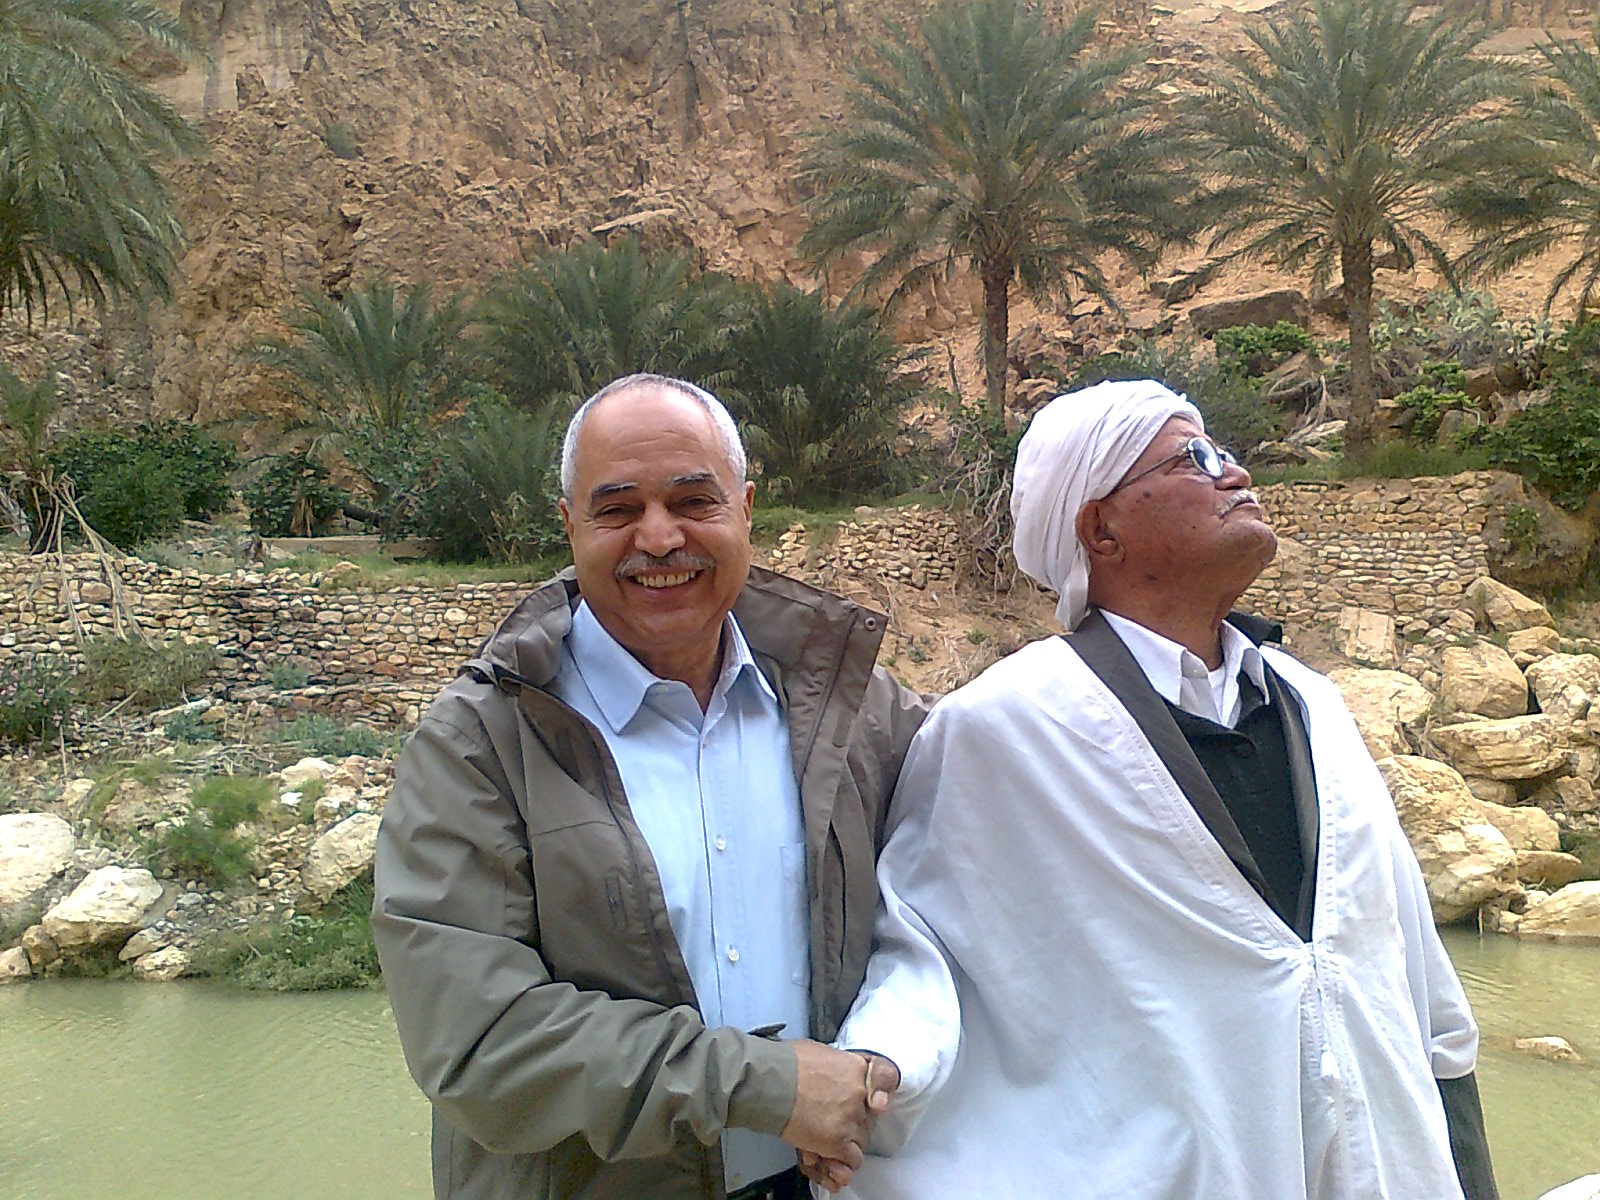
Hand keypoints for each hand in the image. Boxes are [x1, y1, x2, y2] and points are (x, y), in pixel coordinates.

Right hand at [780, 1042, 874, 1165]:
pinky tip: (832, 1156)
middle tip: (832, 1120)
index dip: (881, 1091)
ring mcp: (850, 1117)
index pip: (886, 1077)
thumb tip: (834, 1073)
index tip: (875, 1100)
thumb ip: (837, 1066)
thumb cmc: (785, 1064)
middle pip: (868, 1115)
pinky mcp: (838, 1140)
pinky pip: (853, 1159)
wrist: (769, 1082)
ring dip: (846, 1141)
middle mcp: (859, 1092)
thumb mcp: (819, 1052)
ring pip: (862, 1138)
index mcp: (855, 1066)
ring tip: (826, 1138)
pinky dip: (844, 1161)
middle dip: (853, 1120)